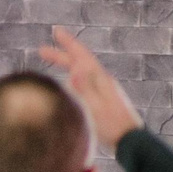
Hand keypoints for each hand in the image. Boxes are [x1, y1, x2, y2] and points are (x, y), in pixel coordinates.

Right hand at [39, 26, 142, 147]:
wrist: (130, 141)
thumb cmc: (112, 126)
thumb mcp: (96, 107)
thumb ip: (85, 88)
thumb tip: (74, 70)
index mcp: (100, 79)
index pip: (81, 56)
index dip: (68, 43)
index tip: (56, 31)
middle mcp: (102, 81)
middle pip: (79, 63)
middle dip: (61, 55)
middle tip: (42, 50)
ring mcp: (103, 90)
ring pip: (81, 73)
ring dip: (65, 67)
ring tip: (51, 66)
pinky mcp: (103, 100)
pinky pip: (83, 83)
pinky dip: (71, 79)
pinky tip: (67, 85)